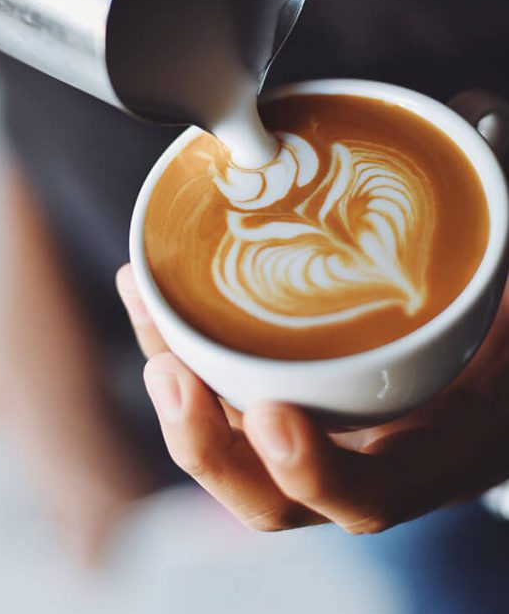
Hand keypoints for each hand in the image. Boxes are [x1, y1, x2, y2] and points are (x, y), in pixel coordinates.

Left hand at [116, 264, 508, 532]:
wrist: (490, 388)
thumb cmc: (502, 341)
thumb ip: (492, 236)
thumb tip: (475, 114)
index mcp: (433, 455)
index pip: (368, 496)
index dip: (314, 471)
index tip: (272, 416)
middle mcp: (365, 463)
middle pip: (270, 499)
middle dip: (208, 445)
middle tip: (170, 373)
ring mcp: (318, 441)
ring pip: (230, 450)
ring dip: (175, 393)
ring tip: (140, 306)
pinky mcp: (284, 408)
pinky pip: (217, 397)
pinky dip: (175, 346)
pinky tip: (143, 285)